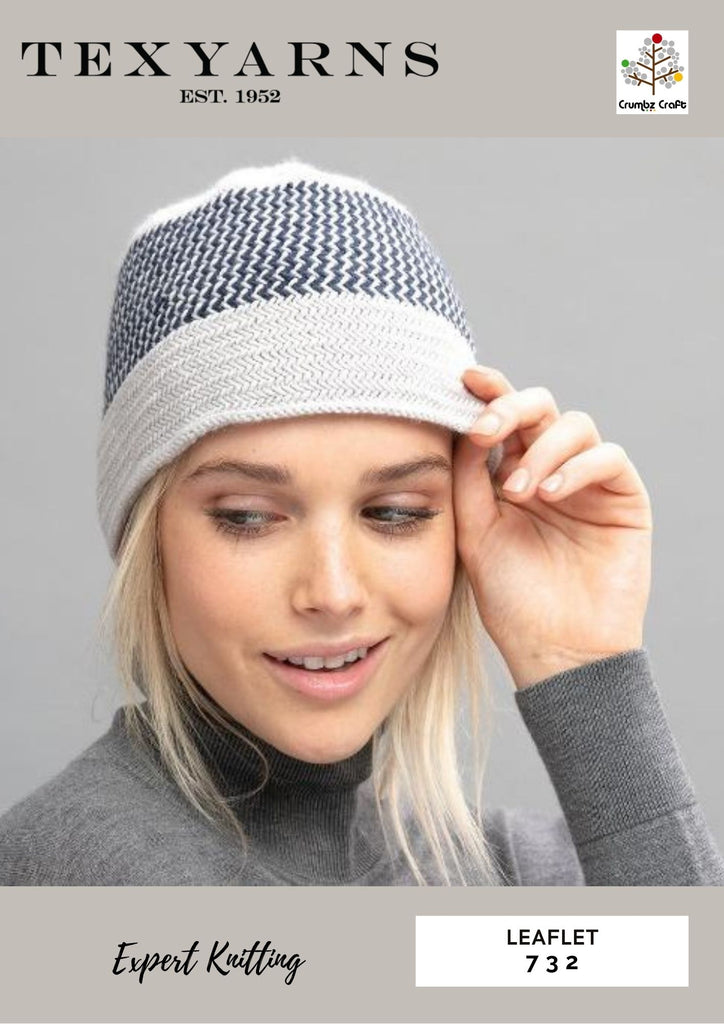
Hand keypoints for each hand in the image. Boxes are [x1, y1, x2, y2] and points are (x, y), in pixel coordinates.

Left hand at [452, 365, 652, 688]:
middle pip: (539, 409)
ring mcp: (588, 483)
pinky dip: (578, 467)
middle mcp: (550, 470)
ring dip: (542, 449)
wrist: (555, 651)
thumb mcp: (475, 532)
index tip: (462, 380)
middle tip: (485, 429)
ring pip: (575, 426)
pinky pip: (609, 458)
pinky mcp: (624, 499)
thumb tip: (463, 424)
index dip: (487, 393)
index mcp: (510, 474)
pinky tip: (550, 495)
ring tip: (518, 491)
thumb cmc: (511, 597)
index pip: (502, 422)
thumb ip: (468, 479)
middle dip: (511, 408)